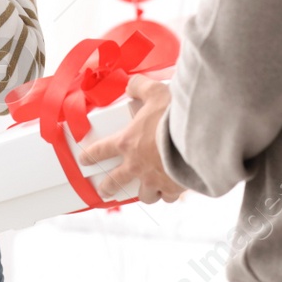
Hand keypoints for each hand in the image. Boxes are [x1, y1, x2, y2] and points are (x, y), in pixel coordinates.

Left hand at [76, 75, 185, 203]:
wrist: (197, 138)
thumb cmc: (174, 116)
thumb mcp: (156, 92)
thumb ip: (141, 87)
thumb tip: (132, 85)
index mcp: (128, 142)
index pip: (101, 150)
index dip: (90, 155)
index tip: (84, 160)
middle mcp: (137, 165)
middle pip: (115, 181)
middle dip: (108, 187)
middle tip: (104, 190)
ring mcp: (154, 179)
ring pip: (144, 195)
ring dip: (143, 193)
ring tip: (145, 192)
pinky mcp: (172, 188)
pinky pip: (167, 197)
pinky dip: (168, 194)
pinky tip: (171, 191)